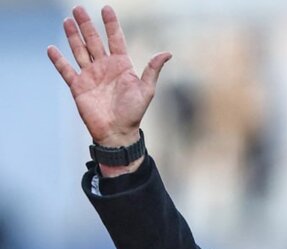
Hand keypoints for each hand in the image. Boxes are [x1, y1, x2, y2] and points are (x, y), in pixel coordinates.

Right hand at [47, 5, 170, 147]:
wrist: (118, 132)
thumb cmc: (134, 112)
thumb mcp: (146, 90)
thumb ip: (153, 70)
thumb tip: (167, 53)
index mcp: (121, 65)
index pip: (115, 39)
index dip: (111, 24)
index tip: (106, 8)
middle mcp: (104, 67)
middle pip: (93, 40)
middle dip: (86, 24)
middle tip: (78, 8)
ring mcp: (90, 75)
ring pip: (79, 50)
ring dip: (73, 36)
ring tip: (68, 20)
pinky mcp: (78, 86)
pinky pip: (66, 70)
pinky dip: (59, 60)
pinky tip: (52, 49)